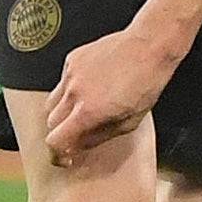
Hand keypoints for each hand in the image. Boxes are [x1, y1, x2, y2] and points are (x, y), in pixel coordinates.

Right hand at [43, 27, 182, 163]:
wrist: (150, 45)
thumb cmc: (147, 83)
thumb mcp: (130, 121)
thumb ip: (99, 136)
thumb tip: (78, 146)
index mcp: (89, 112)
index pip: (55, 141)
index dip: (58, 154)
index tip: (66, 156)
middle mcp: (74, 93)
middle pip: (51, 123)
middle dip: (62, 133)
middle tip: (79, 133)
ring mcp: (71, 74)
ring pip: (52, 103)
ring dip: (63, 112)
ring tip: (85, 109)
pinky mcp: (72, 59)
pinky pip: (62, 82)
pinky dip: (70, 90)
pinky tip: (91, 87)